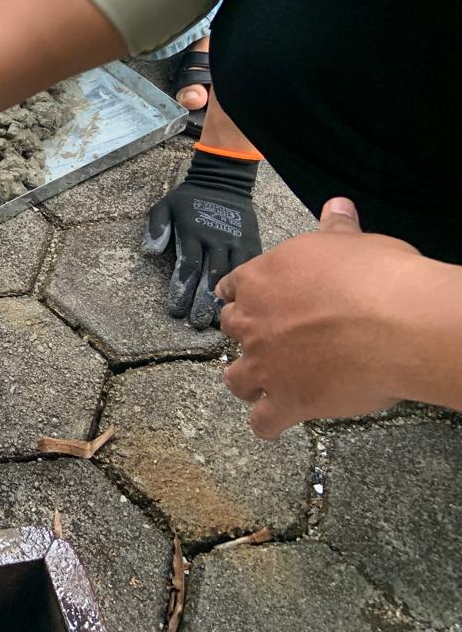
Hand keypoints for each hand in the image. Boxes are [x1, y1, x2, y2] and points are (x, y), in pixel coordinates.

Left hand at [144, 148, 260, 328]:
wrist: (223, 181)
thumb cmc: (188, 198)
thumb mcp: (164, 206)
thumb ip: (156, 228)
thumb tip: (149, 252)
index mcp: (193, 233)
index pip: (188, 268)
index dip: (181, 291)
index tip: (175, 310)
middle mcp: (216, 239)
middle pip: (210, 278)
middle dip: (202, 303)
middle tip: (196, 323)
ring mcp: (236, 242)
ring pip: (232, 276)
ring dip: (224, 299)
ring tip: (217, 322)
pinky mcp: (251, 242)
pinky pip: (250, 267)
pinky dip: (246, 286)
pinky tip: (242, 303)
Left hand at [219, 198, 422, 438]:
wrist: (398, 324)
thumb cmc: (378, 277)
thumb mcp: (353, 243)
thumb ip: (336, 228)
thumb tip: (337, 206)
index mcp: (261, 279)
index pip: (232, 288)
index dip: (242, 296)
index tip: (248, 301)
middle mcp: (254, 322)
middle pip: (232, 331)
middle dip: (247, 337)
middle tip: (268, 341)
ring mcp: (266, 365)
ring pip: (236, 379)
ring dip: (247, 381)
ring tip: (262, 384)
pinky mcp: (287, 401)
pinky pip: (263, 422)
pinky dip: (267, 425)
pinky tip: (275, 424)